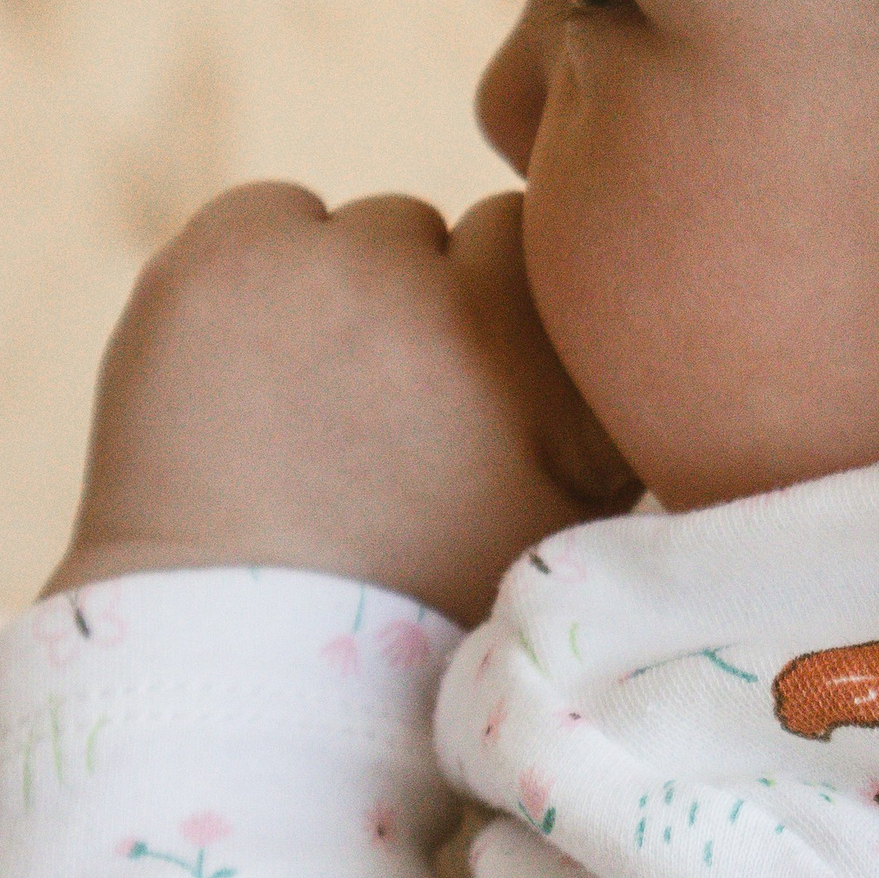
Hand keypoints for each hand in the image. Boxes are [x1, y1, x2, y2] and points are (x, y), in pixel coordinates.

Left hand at [46, 186, 633, 626]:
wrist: (243, 662)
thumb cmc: (423, 607)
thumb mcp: (579, 517)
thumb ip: (619, 405)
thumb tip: (652, 332)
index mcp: (545, 344)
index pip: (548, 242)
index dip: (510, 315)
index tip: (477, 392)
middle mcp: (448, 287)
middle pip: (450, 234)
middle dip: (427, 301)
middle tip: (390, 410)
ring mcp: (328, 265)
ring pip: (361, 228)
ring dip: (346, 288)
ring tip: (314, 401)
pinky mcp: (226, 259)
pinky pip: (267, 215)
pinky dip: (262, 271)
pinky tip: (254, 368)